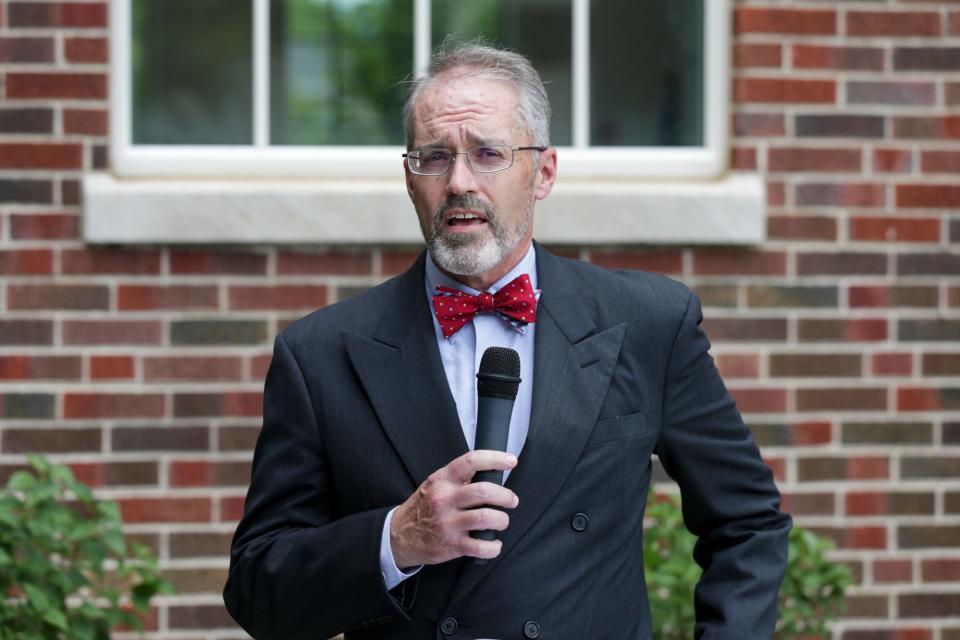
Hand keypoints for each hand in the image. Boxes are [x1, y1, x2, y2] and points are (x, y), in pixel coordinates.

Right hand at [390, 450, 518, 567]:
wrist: (399, 536)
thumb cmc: (424, 507)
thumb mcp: (435, 484)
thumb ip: (458, 478)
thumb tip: (489, 472)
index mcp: (442, 480)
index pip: (471, 461)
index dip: (495, 459)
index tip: (510, 460)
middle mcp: (444, 499)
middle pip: (484, 492)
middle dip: (505, 496)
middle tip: (511, 500)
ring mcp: (448, 523)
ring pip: (486, 518)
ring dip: (502, 520)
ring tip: (502, 521)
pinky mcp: (451, 545)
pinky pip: (480, 547)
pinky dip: (493, 546)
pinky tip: (493, 544)